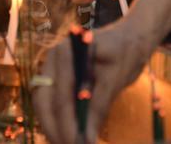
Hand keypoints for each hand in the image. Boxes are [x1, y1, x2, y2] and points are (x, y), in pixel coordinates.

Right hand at [34, 20, 152, 143]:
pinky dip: (56, 119)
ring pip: (43, 103)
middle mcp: (52, 58)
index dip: (66, 123)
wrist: (127, 37)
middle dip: (53, 128)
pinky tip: (66, 134)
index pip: (61, 94)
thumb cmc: (124, 53)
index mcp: (67, 52)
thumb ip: (99, 107)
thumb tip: (87, 138)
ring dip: (51, 126)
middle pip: (44, 100)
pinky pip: (50, 102)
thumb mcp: (115, 79)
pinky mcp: (55, 77)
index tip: (76, 143)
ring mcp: (51, 67)